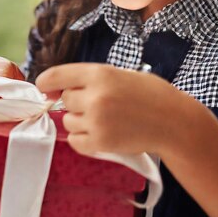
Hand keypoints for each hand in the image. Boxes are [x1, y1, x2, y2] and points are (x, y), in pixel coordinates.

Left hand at [35, 63, 177, 156]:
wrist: (174, 122)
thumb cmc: (150, 95)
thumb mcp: (120, 75)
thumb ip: (91, 80)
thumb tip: (57, 90)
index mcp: (100, 73)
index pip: (57, 75)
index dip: (46, 82)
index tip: (43, 88)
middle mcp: (95, 96)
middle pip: (65, 100)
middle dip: (77, 102)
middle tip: (101, 104)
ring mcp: (97, 121)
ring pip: (69, 121)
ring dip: (80, 121)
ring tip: (106, 120)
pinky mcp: (101, 142)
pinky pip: (75, 141)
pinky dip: (83, 139)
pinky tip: (101, 133)